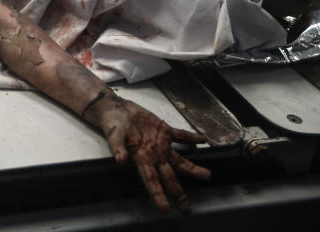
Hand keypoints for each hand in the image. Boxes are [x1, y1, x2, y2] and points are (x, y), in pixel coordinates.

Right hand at [87, 94, 209, 213]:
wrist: (116, 110)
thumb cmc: (113, 124)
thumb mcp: (113, 135)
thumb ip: (117, 147)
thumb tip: (120, 159)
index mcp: (141, 158)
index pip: (152, 180)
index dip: (158, 195)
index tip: (165, 209)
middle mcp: (154, 154)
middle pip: (169, 177)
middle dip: (178, 193)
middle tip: (186, 209)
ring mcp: (160, 144)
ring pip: (180, 160)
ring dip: (193, 168)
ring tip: (206, 175)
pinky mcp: (163, 131)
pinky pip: (180, 136)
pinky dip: (191, 139)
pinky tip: (201, 141)